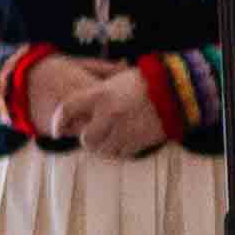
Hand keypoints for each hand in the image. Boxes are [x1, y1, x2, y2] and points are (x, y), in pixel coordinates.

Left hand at [42, 62, 173, 159]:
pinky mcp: (140, 141)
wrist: (177, 90)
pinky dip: (119, 150)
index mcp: (100, 95)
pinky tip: (124, 139)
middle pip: (85, 139)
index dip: (57, 122)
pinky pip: (121, 153)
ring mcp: (125, 129)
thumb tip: (72, 112)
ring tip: (110, 136)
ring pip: (103, 150)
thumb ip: (94, 95)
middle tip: (92, 135)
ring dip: (103, 146)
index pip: (66, 110)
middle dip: (87, 139)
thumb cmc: (142, 83)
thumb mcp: (114, 81)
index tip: (57, 131)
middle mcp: (110, 114)